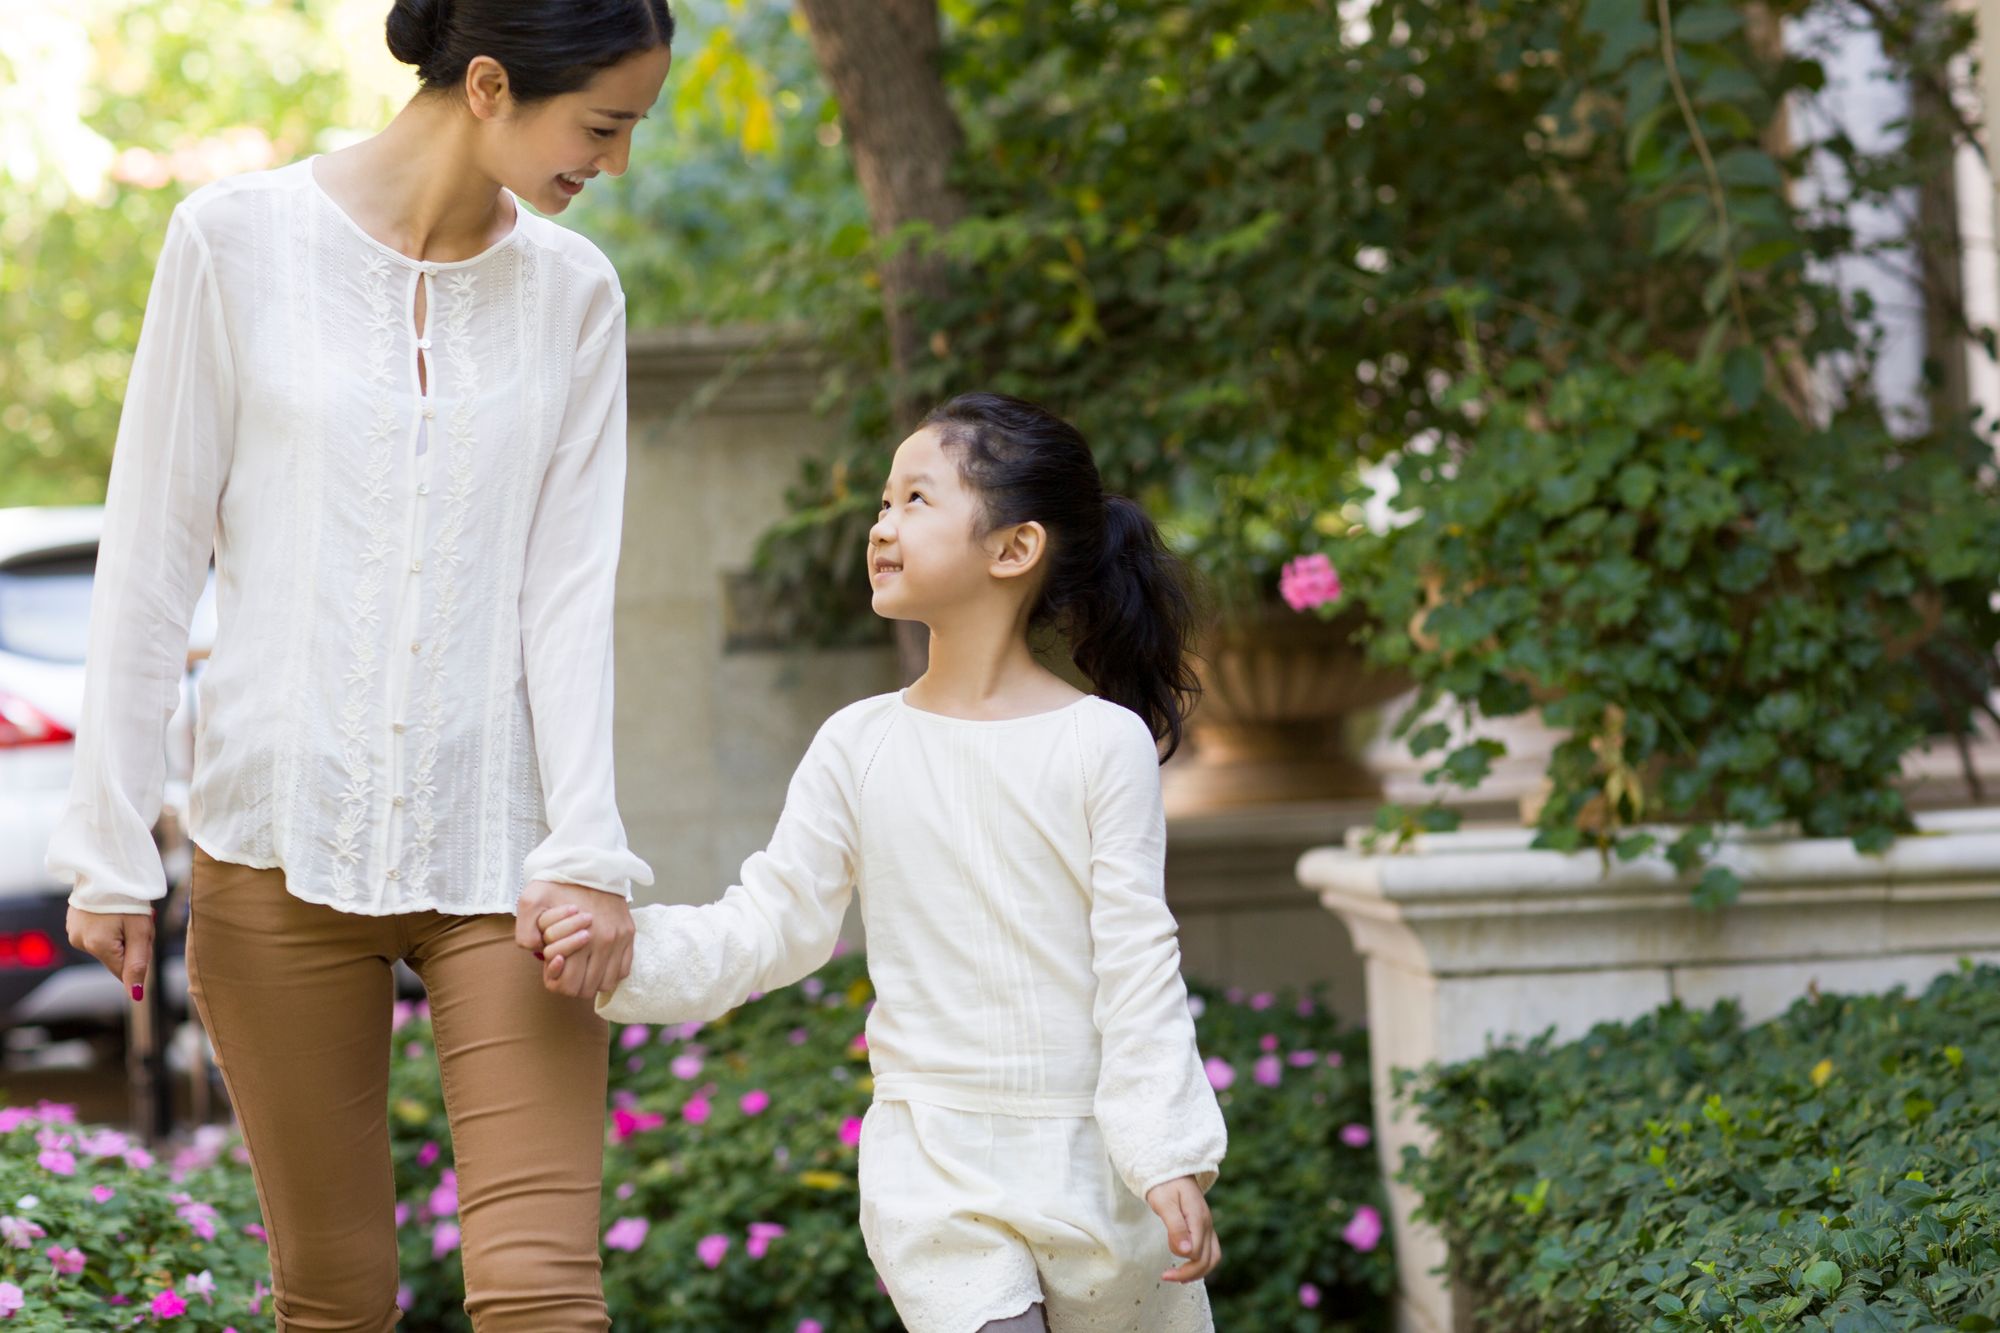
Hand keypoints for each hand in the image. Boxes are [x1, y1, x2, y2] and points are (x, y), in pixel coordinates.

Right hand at [66, 905, 154, 1001]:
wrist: (109, 868)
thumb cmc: (129, 899)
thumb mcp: (140, 931)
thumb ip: (138, 964)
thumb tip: (135, 995)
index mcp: (97, 946)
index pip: (123, 971)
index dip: (138, 958)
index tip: (143, 938)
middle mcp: (80, 942)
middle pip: (115, 957)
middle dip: (130, 945)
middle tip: (137, 922)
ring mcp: (74, 932)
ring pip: (107, 945)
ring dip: (120, 935)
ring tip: (124, 913)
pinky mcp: (73, 923)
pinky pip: (97, 934)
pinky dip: (109, 927)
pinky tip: (113, 911)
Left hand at [513, 880, 632, 1000]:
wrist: (589, 862)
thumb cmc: (558, 884)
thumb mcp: (530, 902)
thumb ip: (526, 932)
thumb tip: (539, 953)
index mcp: (581, 938)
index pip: (567, 985)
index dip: (554, 980)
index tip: (553, 962)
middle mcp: (605, 942)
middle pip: (586, 989)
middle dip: (571, 982)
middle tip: (565, 964)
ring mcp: (620, 939)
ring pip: (606, 984)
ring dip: (591, 979)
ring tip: (581, 964)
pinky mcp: (629, 934)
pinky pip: (623, 971)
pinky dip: (609, 972)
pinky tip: (597, 960)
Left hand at [1145, 1176, 1219, 1282]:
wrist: (1171, 1167)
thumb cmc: (1164, 1184)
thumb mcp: (1164, 1204)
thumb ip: (1175, 1227)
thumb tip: (1185, 1253)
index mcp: (1198, 1218)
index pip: (1196, 1252)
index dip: (1181, 1264)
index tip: (1163, 1269)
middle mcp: (1207, 1223)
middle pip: (1207, 1259)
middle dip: (1189, 1273)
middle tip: (1167, 1278)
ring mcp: (1208, 1225)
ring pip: (1212, 1256)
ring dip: (1198, 1271)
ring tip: (1179, 1278)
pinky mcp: (1204, 1226)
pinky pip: (1210, 1249)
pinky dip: (1200, 1262)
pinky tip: (1187, 1266)